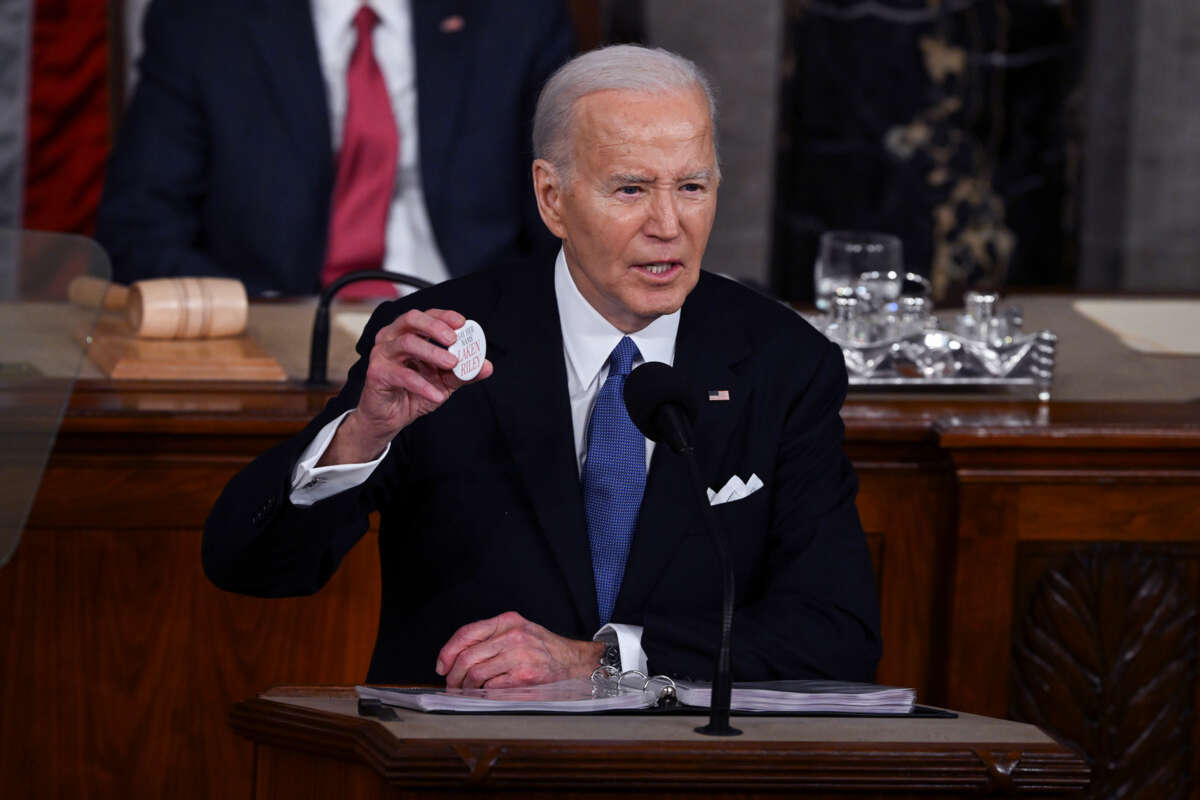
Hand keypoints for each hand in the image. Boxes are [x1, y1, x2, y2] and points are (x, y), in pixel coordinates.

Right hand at [321, 309, 492, 464]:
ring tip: (452, 364)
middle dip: (435, 326)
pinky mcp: (377, 374)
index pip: (426, 315)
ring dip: (433, 352)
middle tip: (455, 340)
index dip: (444, 316)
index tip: (463, 323)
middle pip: (411, 319)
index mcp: (408, 333)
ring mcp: (382, 354)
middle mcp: (392, 338)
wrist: (391, 418)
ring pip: (406, 343)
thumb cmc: (414, 392)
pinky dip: (423, 385)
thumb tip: (487, 366)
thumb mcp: (444, 381)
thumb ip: (464, 372)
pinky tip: (437, 395)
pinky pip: (402, 375)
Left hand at [436, 611, 604, 688]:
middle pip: (467, 657)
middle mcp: (513, 636)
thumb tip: (456, 657)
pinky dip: (484, 694)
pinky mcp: (525, 677)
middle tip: (452, 685)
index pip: (466, 633)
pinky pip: (492, 688)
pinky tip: (485, 695)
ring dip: (466, 688)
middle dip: (454, 676)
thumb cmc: (543, 648)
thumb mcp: (518, 630)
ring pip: (476, 674)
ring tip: (468, 692)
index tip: (442, 666)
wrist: (574, 661)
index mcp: (507, 621)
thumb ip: (491, 637)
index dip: (448, 652)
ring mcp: (519, 656)